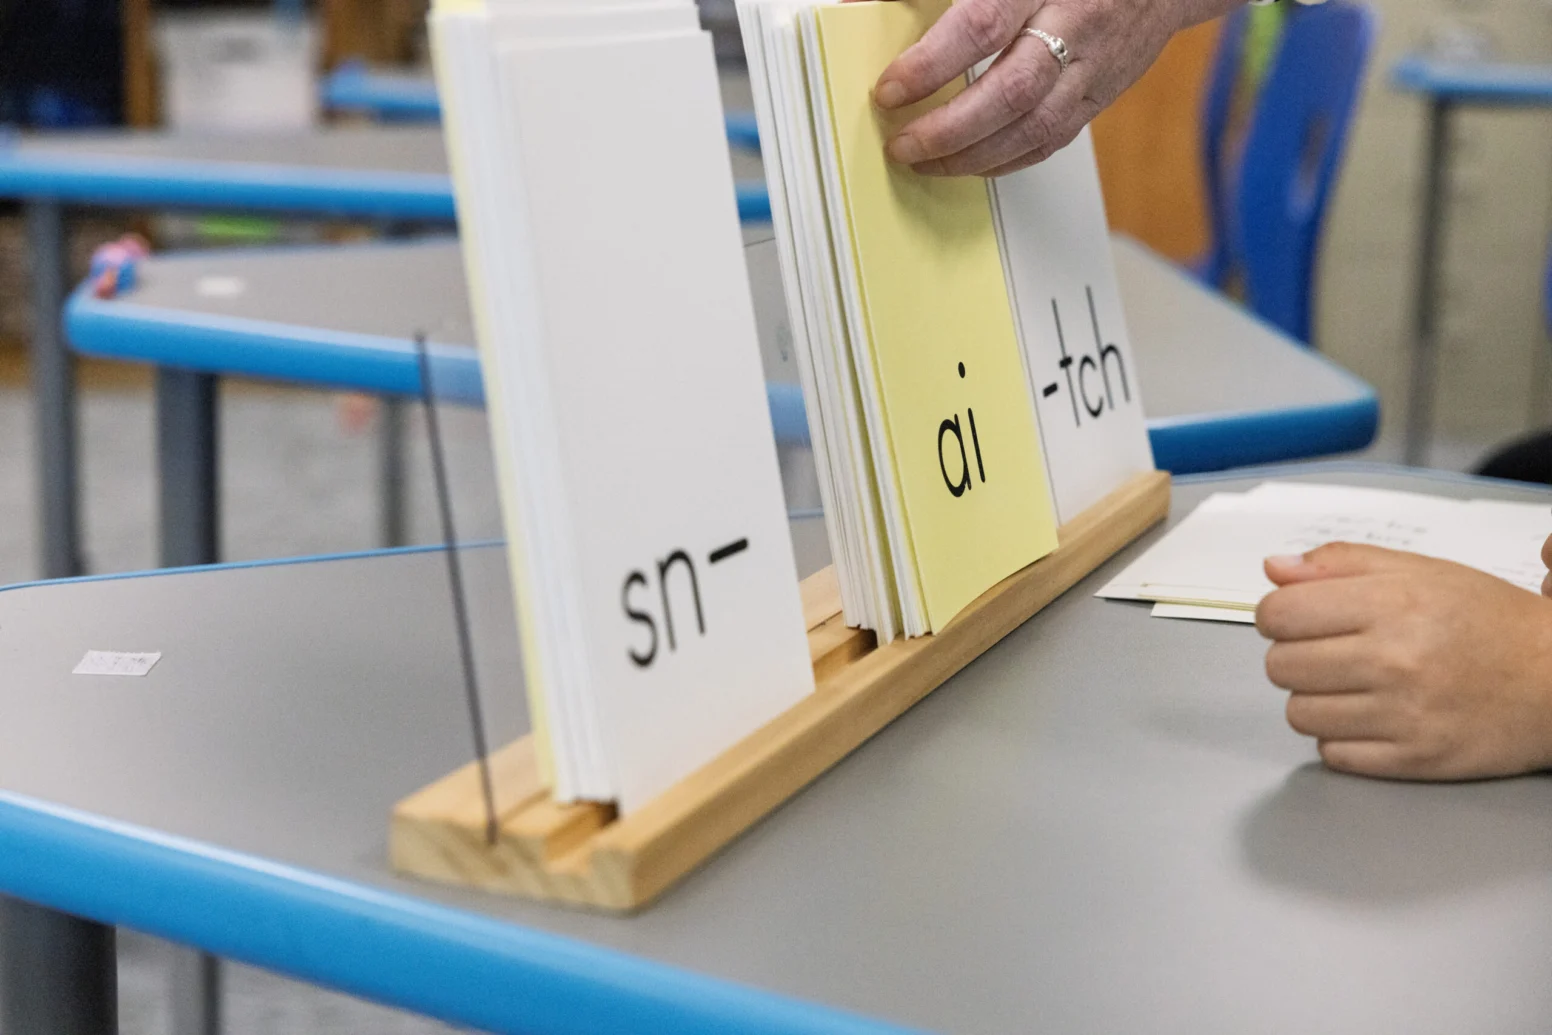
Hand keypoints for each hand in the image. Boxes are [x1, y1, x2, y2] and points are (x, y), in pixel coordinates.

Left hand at [869, 0, 1234, 176]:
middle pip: (1008, 93)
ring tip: (925, 161)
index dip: (931, 65)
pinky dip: (1004, 161)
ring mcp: (1090, 68)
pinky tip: (970, 163)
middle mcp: (1072, 27)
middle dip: (947, 130)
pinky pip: (1050, 142)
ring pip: (1032, 131)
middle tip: (902, 143)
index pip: (981, 27)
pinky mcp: (1098, 97)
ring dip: (970, 158)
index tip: (890, 88)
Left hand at [1255, 542, 1551, 780]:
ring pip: (1299, 714)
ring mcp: (1402, 715)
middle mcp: (1393, 660)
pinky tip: (1371, 715)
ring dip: (1315, 698)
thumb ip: (1340, 564)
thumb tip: (1275, 569)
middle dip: (1295, 655)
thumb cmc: (1489, 621)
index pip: (1278, 614)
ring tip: (1354, 684)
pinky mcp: (1413, 759)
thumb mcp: (1420, 571)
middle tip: (1332, 651)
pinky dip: (1341, 737)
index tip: (1296, 617)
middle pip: (1280, 666)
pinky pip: (1332, 753)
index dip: (1279, 614)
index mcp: (1391, 604)